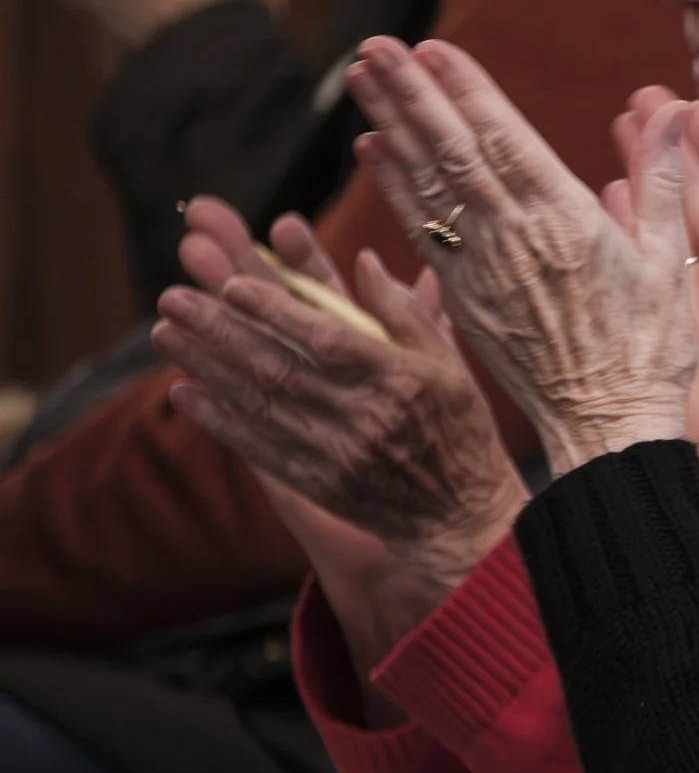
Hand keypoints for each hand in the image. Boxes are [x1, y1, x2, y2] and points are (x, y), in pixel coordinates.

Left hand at [152, 196, 528, 618]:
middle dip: (222, 330)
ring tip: (166, 333)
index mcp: (402, 380)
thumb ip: (406, 312)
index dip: (279, 313)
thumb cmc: (458, 426)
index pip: (330, 340)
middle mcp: (366, 417)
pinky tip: (183, 391)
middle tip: (175, 298)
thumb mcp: (449, 363)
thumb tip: (364, 261)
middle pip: (281, 368)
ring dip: (207, 366)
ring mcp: (337, 454)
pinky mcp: (316, 482)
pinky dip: (217, 420)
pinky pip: (257, 447)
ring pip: (260, 404)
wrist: (457, 511)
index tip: (234, 285)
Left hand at [344, 36, 698, 475]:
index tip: (430, 49)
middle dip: (412, 95)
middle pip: (454, 153)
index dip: (465, 92)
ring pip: (428, 185)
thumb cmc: (650, 346)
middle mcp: (516, 240)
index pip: (506, 141)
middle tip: (374, 46)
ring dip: (392, 127)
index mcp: (569, 223)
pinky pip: (422, 231)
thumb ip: (663, 179)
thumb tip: (673, 109)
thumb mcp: (668, 259)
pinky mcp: (466, 299)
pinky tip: (373, 151)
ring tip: (362, 76)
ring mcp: (484, 270)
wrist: (609, 426)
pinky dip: (395, 187)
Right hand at [605, 88, 698, 585]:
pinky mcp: (662, 335)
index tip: (696, 105)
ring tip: (613, 131)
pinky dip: (619, 233)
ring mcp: (696, 308)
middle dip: (675, 150)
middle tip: (639, 100)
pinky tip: (596, 198)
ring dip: (644, 180)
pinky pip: (639, 272)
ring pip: (668, 227)